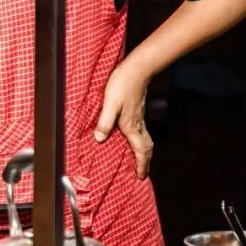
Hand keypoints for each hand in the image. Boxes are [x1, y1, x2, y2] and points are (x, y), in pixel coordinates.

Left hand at [94, 61, 152, 178]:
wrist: (137, 69)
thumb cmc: (123, 85)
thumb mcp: (110, 104)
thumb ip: (104, 122)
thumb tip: (99, 139)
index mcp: (131, 126)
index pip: (140, 150)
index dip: (141, 164)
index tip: (141, 176)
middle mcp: (137, 124)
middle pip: (146, 148)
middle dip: (145, 162)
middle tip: (143, 173)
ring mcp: (139, 117)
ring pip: (145, 140)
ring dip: (144, 152)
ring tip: (140, 160)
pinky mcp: (137, 111)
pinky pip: (141, 132)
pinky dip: (140, 141)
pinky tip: (133, 139)